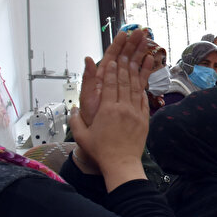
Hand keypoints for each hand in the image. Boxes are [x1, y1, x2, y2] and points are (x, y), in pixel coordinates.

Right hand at [69, 55, 148, 189]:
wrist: (121, 164)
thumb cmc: (100, 151)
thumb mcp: (82, 136)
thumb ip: (75, 120)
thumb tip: (73, 109)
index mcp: (107, 110)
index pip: (110, 84)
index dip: (111, 70)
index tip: (112, 59)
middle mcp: (122, 108)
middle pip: (124, 82)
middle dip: (124, 66)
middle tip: (125, 53)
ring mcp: (135, 113)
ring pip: (135, 88)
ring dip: (135, 73)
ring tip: (136, 60)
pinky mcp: (144, 119)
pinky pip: (144, 100)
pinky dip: (143, 88)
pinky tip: (143, 80)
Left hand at [78, 29, 153, 126]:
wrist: (98, 136)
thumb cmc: (90, 117)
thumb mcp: (87, 96)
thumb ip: (88, 78)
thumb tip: (88, 58)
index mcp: (102, 77)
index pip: (111, 56)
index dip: (118, 44)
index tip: (125, 32)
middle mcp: (112, 79)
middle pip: (124, 57)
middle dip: (132, 44)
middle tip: (142, 32)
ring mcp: (122, 86)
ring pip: (132, 65)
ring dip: (140, 53)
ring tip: (148, 41)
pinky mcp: (130, 94)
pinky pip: (138, 79)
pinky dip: (144, 69)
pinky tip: (151, 59)